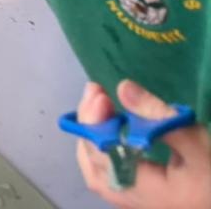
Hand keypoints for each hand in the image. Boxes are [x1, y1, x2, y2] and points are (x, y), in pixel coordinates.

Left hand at [75, 81, 210, 207]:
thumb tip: (124, 88)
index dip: (94, 123)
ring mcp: (139, 205)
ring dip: (92, 140)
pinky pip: (111, 180)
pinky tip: (110, 133)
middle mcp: (136, 204)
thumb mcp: (196, 142)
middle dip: (88, 128)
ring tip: (99, 108)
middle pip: (94, 168)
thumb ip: (160, 117)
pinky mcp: (145, 202)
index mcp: (148, 191)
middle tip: (96, 94)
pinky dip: (103, 154)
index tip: (100, 94)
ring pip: (99, 176)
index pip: (103, 157)